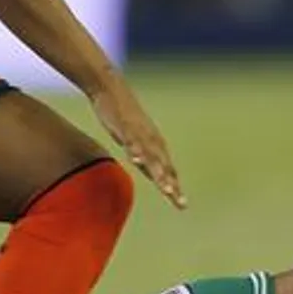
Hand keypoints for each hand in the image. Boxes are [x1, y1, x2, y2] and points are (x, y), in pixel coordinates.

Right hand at [90, 82, 184, 208]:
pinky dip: (136, 150)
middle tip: (180, 203)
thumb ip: (144, 156)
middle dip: (171, 186)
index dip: (175, 188)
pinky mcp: (125, 125)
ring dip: (158, 172)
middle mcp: (151, 139)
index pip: (168, 170)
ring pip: (151, 156)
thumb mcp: (136, 140)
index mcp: (154, 144)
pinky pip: (131, 140)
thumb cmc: (123, 115)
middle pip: (163, 167)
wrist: (111, 87)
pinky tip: (137, 160)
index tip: (182, 206)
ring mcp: (139, 132)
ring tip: (166, 189)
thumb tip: (150, 172)